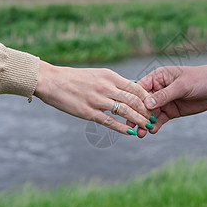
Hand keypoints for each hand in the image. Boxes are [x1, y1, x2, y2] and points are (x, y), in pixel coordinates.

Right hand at [34, 61, 153, 135]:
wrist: (51, 81)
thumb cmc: (74, 78)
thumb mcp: (97, 74)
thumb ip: (115, 81)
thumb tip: (132, 86)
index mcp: (110, 76)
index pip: (136, 87)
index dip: (148, 98)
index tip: (155, 105)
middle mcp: (107, 87)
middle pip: (134, 100)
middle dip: (147, 111)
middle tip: (154, 119)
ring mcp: (98, 100)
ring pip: (125, 111)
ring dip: (138, 120)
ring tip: (147, 127)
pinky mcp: (89, 112)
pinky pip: (110, 121)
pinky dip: (122, 128)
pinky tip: (130, 132)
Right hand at [130, 54, 206, 136]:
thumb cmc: (200, 79)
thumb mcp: (182, 86)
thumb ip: (165, 95)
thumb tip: (147, 104)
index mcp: (157, 77)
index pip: (140, 89)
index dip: (133, 100)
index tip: (127, 111)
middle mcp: (158, 89)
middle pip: (142, 103)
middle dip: (137, 115)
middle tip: (130, 127)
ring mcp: (165, 101)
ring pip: (150, 113)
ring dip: (145, 123)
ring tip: (140, 134)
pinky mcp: (171, 111)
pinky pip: (160, 119)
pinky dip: (155, 125)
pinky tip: (152, 131)